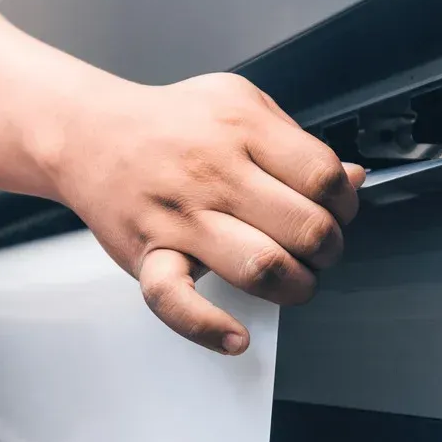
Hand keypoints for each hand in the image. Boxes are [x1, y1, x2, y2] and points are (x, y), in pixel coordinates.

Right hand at [53, 72, 364, 354]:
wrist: (89, 134)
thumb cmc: (169, 124)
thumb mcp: (240, 105)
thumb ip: (296, 144)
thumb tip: (352, 181)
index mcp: (242, 127)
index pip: (323, 177)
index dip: (346, 203)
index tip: (339, 211)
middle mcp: (212, 171)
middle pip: (304, 228)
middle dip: (328, 250)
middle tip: (318, 250)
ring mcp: (180, 217)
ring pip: (261, 266)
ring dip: (294, 286)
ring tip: (292, 280)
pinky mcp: (149, 254)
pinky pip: (175, 301)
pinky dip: (209, 327)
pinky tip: (236, 336)